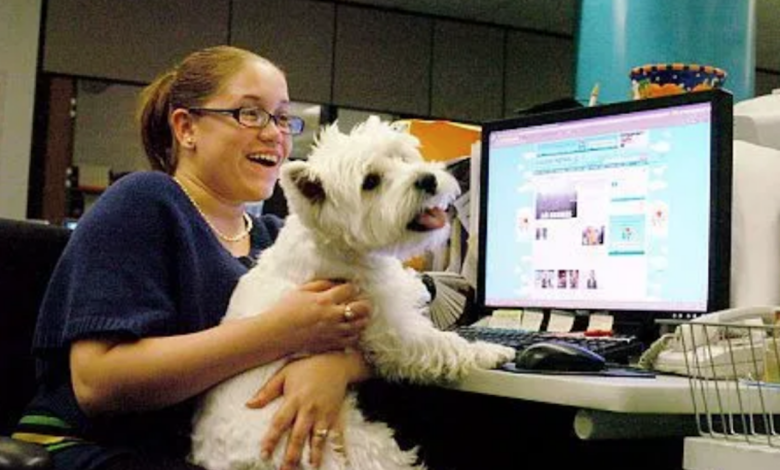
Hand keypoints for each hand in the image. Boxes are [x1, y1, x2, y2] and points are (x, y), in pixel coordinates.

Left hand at [246, 351, 368, 469]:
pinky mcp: (335, 416)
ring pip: (317, 439)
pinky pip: (336, 435)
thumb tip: (248, 405)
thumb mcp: (284, 373)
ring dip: (313, 456)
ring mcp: (324, 414)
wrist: (336, 363)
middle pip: (298, 436)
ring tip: (309, 469)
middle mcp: (309, 409)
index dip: (271, 439)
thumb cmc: (307, 367)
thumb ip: (267, 391)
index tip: (264, 454)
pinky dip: (337, 448)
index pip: (280, 423)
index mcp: (294, 399)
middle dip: (291, 456)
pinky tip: (337, 460)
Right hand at [272, 280, 371, 354]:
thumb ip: (321, 284)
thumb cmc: (285, 310)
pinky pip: (352, 340)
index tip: (351, 288)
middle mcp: (331, 316)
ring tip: (360, 316)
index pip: (349, 290)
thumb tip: (337, 282)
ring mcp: (333, 332)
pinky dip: (355, 334)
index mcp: (324, 300)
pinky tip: (351, 329)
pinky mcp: (331, 344)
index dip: (353, 287)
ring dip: (363, 319)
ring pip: (359, 326)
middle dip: (364, 303)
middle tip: (362, 302)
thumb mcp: (301, 290)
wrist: (275, 334)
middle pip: (361, 308)